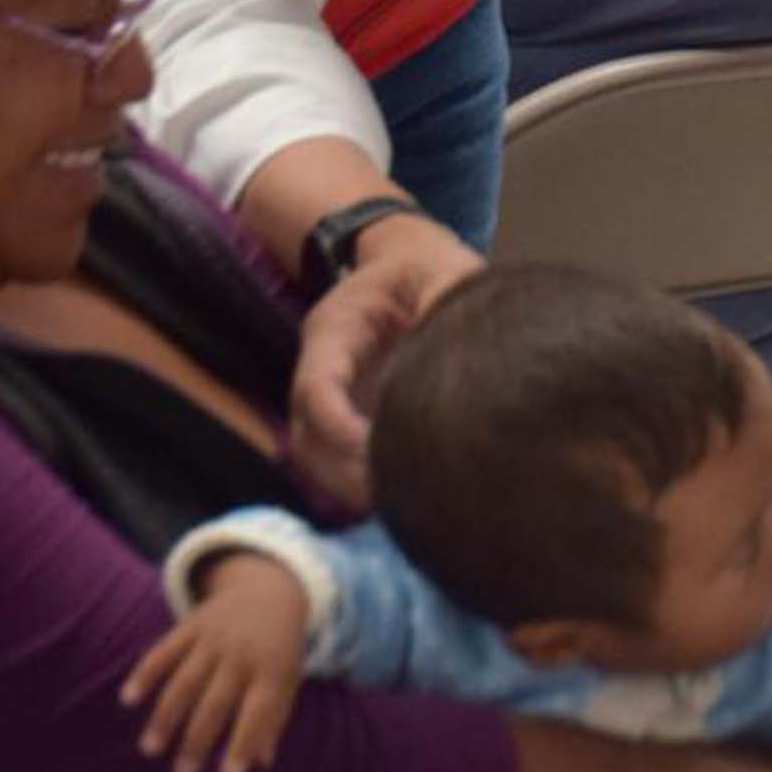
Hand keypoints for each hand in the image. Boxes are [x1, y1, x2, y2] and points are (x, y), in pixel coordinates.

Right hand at [122, 553, 310, 771]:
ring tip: (151, 749)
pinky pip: (164, 651)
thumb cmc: (278, 651)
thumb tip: (259, 764)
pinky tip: (129, 698)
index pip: (258, 712)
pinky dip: (145, 673)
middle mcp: (242, 654)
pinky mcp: (192, 625)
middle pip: (215, 703)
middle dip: (198, 741)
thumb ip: (274, 719)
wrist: (269, 591)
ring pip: (185, 681)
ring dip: (166, 716)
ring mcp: (215, 638)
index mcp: (272, 670)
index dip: (243, 744)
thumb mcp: (286, 680)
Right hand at [286, 213, 482, 508]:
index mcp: (335, 329)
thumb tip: (466, 341)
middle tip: (393, 498)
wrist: (405, 264)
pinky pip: (336, 462)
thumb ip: (449, 297)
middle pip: (305, 437)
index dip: (338, 429)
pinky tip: (403, 498)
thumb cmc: (423, 268)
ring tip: (400, 506)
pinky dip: (359, 486)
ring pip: (314, 458)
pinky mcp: (348, 416)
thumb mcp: (440, 269)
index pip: (315, 389)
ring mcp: (332, 396)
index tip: (377, 454)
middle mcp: (322, 368)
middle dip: (341, 474)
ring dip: (347, 488)